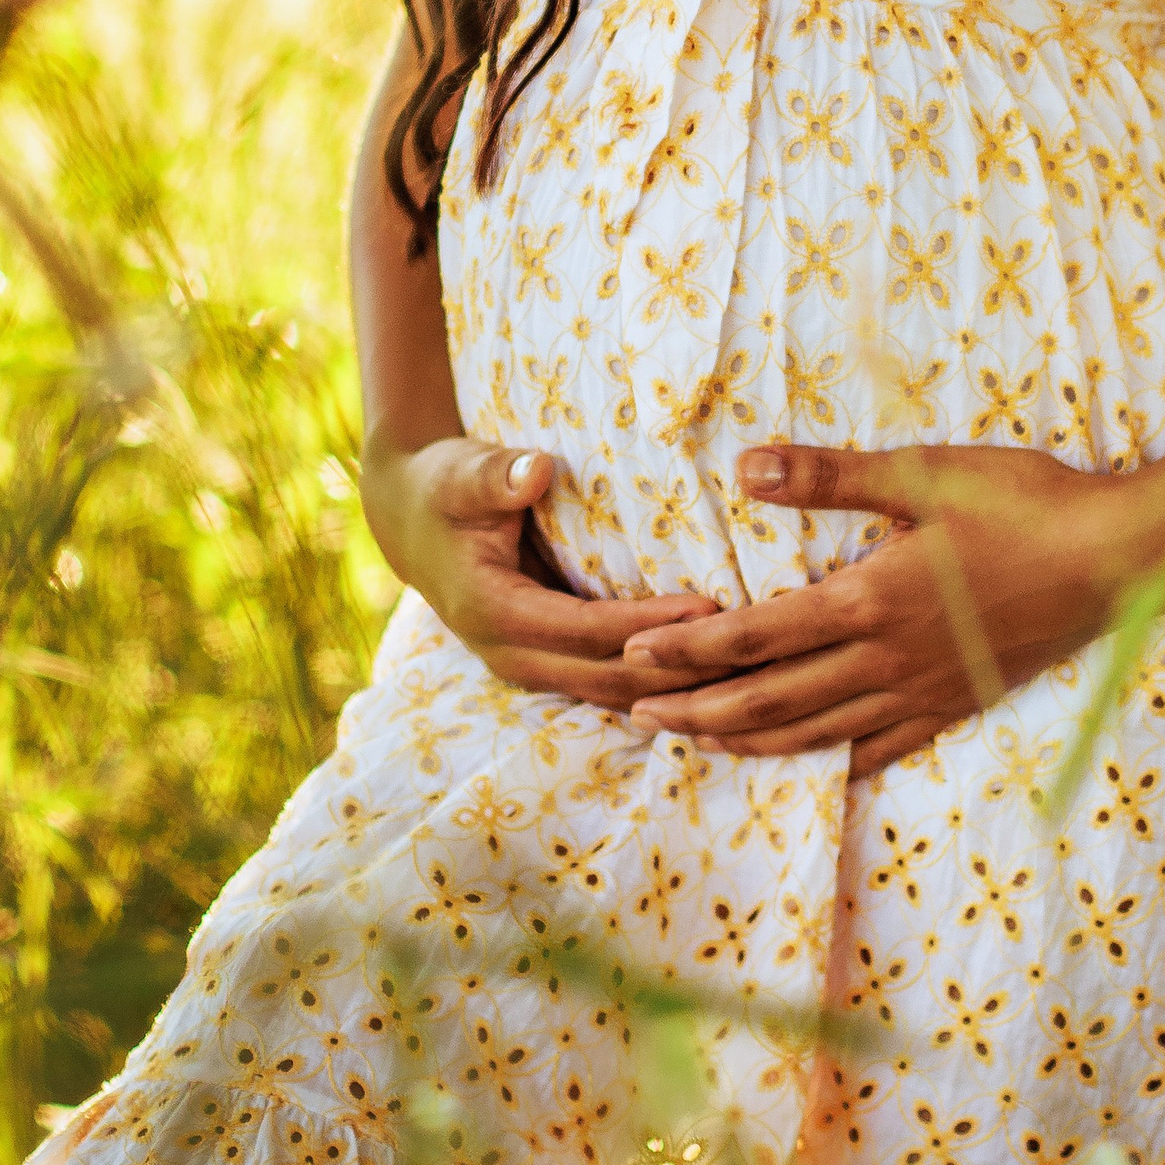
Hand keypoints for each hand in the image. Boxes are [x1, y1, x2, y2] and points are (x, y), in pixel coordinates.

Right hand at [360, 431, 718, 703]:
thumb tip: (535, 469)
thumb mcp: (461, 473)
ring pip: (614, 695)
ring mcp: (530, 667)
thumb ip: (495, 475)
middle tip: (750, 649)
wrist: (414, 520)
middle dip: (680, 671)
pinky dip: (659, 686)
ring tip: (748, 671)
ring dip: (677, 690)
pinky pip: (610, 686)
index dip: (647, 625)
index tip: (709, 609)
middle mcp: (511, 654)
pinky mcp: (548, 664)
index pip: (584, 631)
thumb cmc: (445, 488)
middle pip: (608, 679)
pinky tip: (714, 679)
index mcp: (492, 611)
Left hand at [621, 441, 1149, 777]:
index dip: (688, 648)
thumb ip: (831, 477)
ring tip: (696, 743)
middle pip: (771, 697)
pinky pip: (881, 749)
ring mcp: (924, 692)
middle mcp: (887, 659)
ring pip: (816, 732)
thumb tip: (746, 466)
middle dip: (696, 709)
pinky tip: (810, 768)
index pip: (756, 633)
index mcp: (870, 598)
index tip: (632, 654)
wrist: (1121, 560)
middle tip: (633, 717)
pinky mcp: (959, 705)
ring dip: (748, 739)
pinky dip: (832, 761)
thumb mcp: (926, 473)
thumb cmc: (1028, 503)